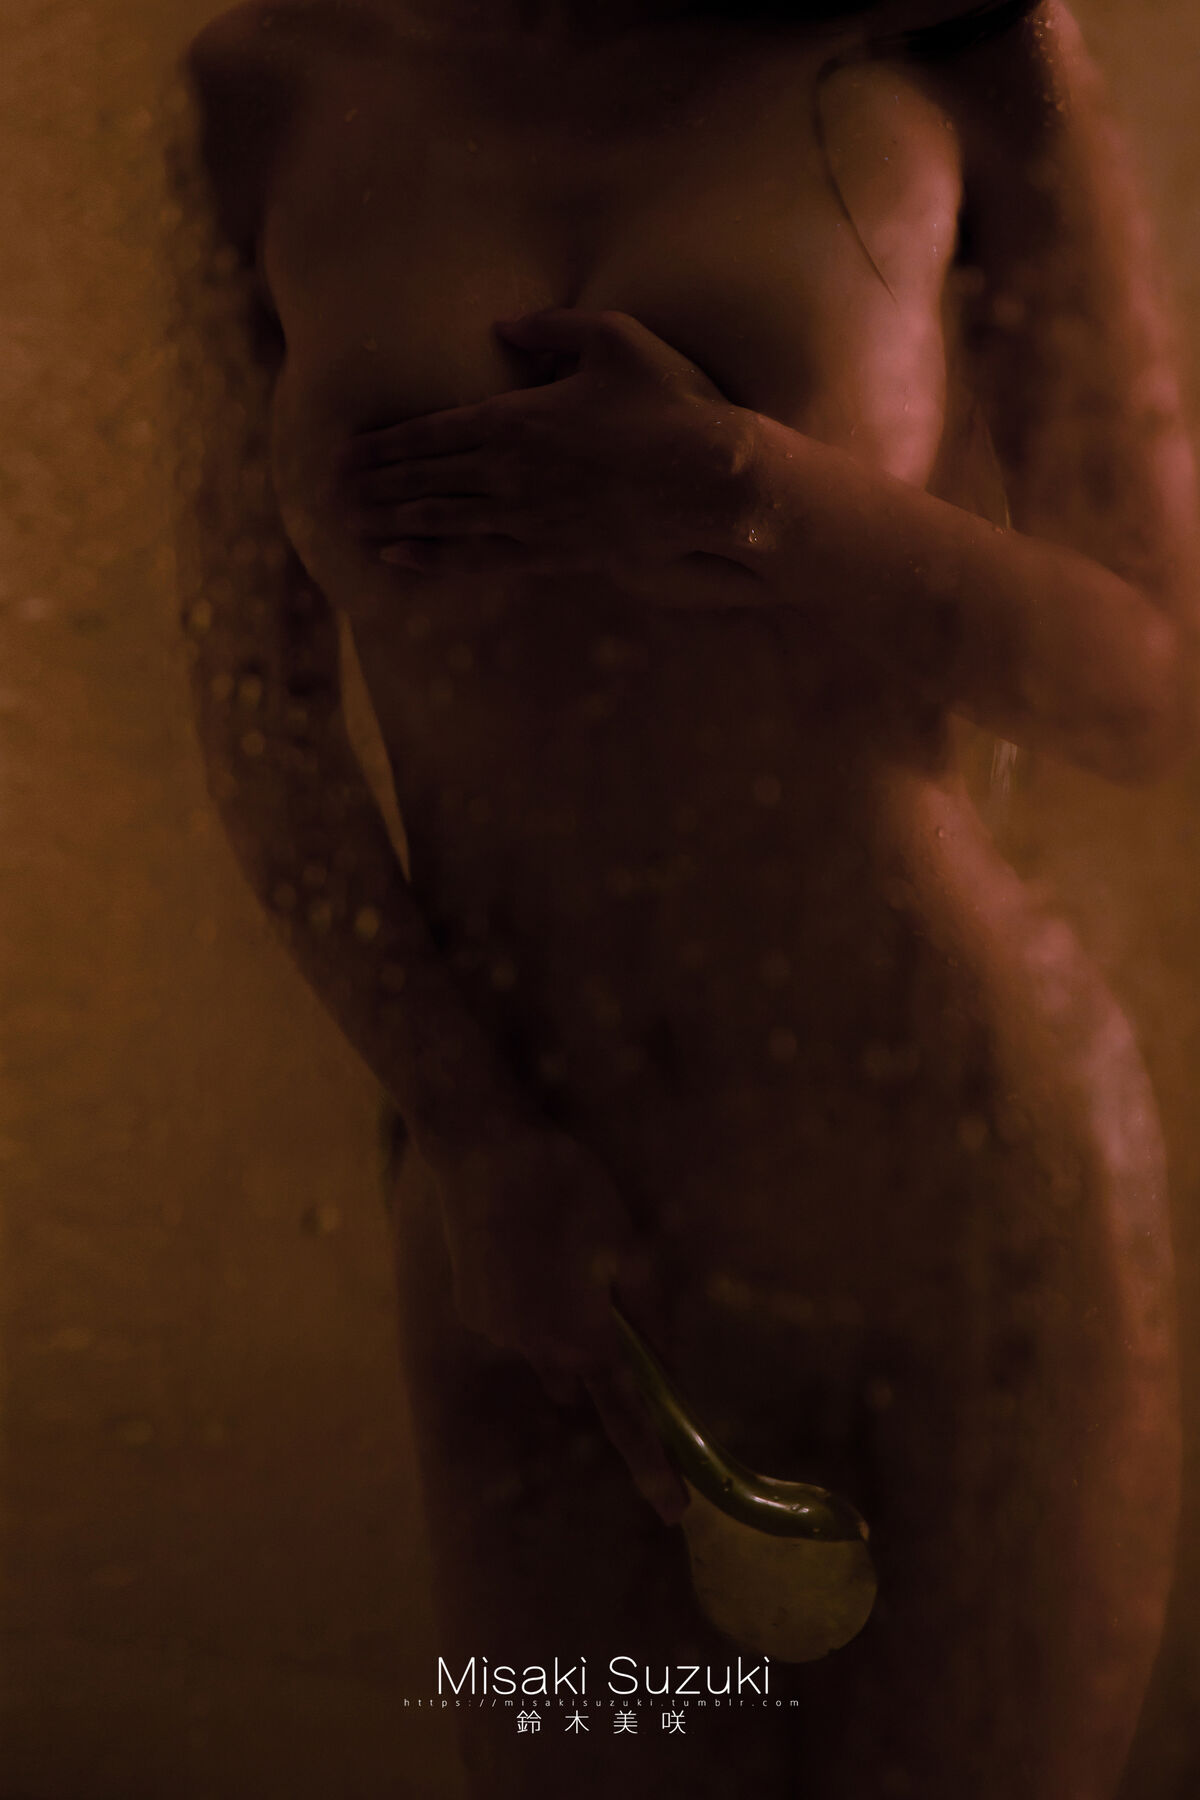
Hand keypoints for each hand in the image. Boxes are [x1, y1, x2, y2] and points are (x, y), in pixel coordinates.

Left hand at [338, 309, 763, 580]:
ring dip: (391, 520)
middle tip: (331, 490)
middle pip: (425, 477)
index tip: (347, 450)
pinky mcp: (551, 553)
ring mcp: (528, 517)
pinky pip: (477, 558)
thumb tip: (504, 325)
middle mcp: (511, 471)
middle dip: (375, 483)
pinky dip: (432, 558)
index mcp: (518, 416)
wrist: (710, 479)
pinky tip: (399, 557)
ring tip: (350, 522)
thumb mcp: (613, 338)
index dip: (385, 444)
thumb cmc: (668, 403)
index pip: (433, 432)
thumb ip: (552, 327)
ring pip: (441, 520)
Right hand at [431, 1118, 688, 1524]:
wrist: (482, 1151)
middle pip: (583, 1382)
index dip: (655, 1467)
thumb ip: (652, 1317)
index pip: (628, 1420)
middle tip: (606, 1295)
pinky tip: (525, 1246)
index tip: (674, 1512)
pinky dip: (527, 1302)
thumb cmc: (570, 1190)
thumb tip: (668, 1367)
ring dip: (562, 1329)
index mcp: (584, 1340)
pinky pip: (513, 1323)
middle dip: (600, 1363)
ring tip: (561, 1254)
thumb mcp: (630, 1246)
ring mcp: (496, 1331)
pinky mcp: (470, 1308)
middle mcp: (536, 1350)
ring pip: (545, 1352)